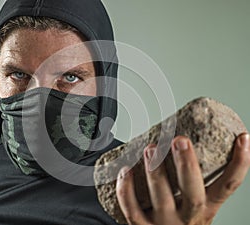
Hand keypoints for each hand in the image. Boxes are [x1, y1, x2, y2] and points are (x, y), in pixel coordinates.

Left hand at [116, 133, 249, 224]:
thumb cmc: (180, 219)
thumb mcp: (196, 204)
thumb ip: (193, 180)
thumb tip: (188, 142)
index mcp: (206, 208)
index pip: (228, 186)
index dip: (239, 163)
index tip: (242, 139)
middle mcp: (188, 218)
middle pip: (193, 193)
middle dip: (187, 165)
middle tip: (179, 140)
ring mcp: (164, 224)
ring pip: (162, 199)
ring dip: (156, 172)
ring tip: (151, 148)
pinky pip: (132, 210)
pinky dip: (127, 190)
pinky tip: (126, 170)